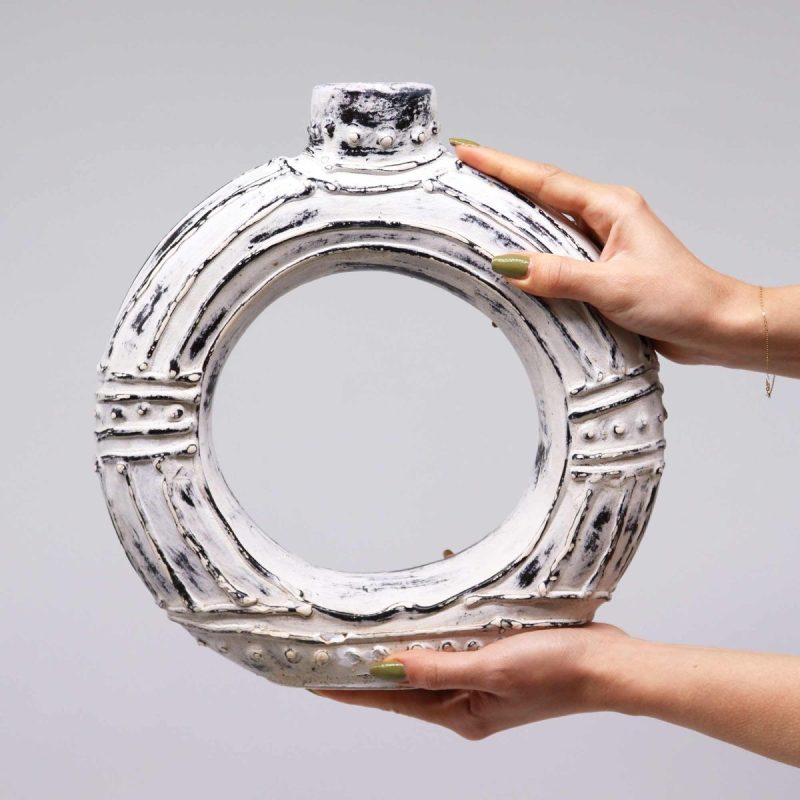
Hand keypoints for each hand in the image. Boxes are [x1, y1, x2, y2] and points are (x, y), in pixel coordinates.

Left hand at [312, 623, 626, 739]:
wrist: (610, 664)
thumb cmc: (559, 672)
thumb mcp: (491, 668)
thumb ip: (437, 667)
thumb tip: (388, 666)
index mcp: (461, 710)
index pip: (392, 698)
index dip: (353, 687)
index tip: (316, 679)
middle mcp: (468, 698)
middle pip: (408, 677)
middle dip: (376, 659)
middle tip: (341, 641)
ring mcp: (484, 677)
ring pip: (433, 654)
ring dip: (412, 634)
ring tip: (380, 615)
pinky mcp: (499, 655)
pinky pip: (461, 636)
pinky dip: (449, 616)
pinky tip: (445, 586)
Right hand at [453, 143, 799, 376]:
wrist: (716, 325)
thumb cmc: (680, 298)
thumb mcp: (613, 287)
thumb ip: (558, 275)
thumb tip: (507, 265)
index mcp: (611, 207)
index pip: (544, 181)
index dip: (502, 166)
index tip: (468, 151)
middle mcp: (606, 219)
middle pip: (541, 197)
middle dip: (500, 187)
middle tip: (461, 180)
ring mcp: (604, 244)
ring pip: (548, 228)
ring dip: (514, 225)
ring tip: (476, 220)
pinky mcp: (603, 270)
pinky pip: (558, 257)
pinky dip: (533, 259)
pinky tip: (514, 269)